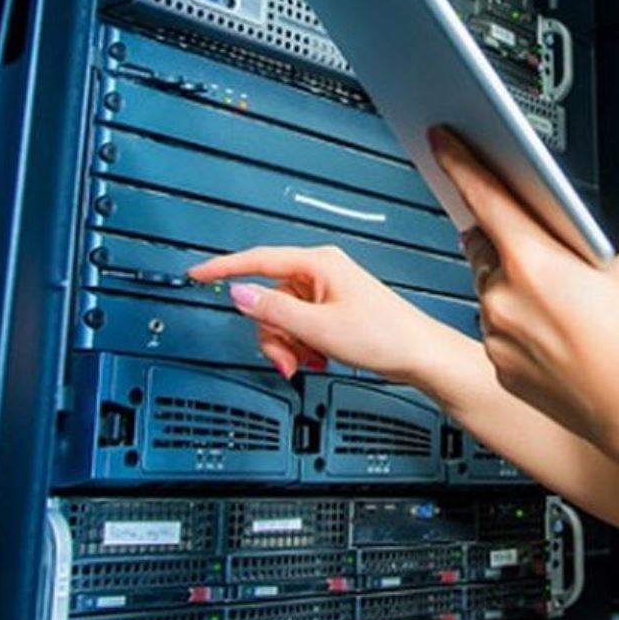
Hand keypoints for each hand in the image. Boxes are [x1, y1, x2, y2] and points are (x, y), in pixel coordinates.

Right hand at [186, 244, 454, 385]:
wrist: (419, 354)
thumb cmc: (384, 335)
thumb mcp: (318, 327)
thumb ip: (274, 310)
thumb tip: (239, 294)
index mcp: (319, 263)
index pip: (259, 259)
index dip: (225, 269)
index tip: (198, 273)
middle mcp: (322, 271)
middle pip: (268, 298)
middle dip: (272, 333)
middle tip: (288, 357)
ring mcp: (328, 291)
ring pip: (282, 316)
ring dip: (288, 343)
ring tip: (309, 360)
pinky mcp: (333, 309)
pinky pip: (299, 325)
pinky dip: (301, 344)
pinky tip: (319, 357)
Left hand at [428, 126, 618, 462]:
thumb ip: (584, 248)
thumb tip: (570, 251)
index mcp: (535, 261)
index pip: (484, 196)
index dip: (459, 162)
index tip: (442, 142)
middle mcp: (505, 298)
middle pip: (483, 245)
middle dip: (499, 236)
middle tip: (528, 237)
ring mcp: (498, 337)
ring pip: (490, 293)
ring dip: (511, 286)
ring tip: (559, 302)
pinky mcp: (501, 370)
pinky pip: (499, 333)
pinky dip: (517, 326)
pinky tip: (556, 336)